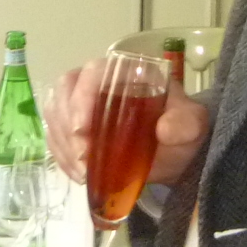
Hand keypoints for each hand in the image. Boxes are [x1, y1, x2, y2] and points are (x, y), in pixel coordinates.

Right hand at [43, 59, 209, 187]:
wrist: (174, 151)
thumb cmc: (180, 130)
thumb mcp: (192, 125)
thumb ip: (184, 124)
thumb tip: (164, 130)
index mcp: (127, 71)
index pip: (94, 71)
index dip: (82, 96)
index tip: (83, 129)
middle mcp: (99, 81)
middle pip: (65, 90)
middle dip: (67, 124)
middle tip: (82, 157)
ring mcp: (81, 103)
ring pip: (55, 113)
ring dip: (62, 143)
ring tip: (82, 172)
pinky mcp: (72, 126)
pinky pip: (55, 135)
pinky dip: (62, 156)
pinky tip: (78, 174)